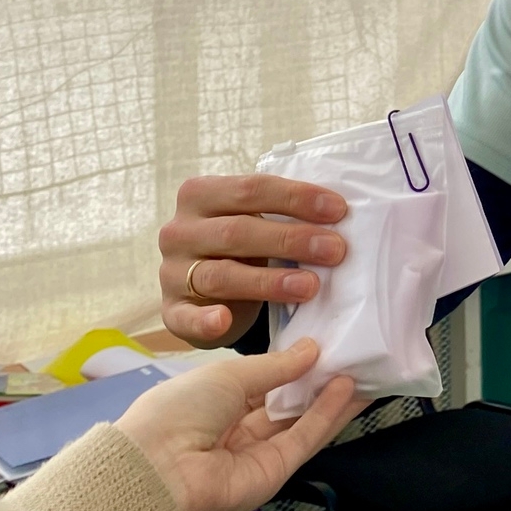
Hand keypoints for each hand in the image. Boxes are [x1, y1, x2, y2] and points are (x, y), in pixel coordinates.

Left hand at [114, 342, 359, 510]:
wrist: (157, 470)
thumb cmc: (178, 410)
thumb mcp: (226, 374)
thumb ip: (273, 366)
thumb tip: (311, 350)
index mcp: (213, 401)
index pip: (261, 381)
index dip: (291, 362)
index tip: (323, 339)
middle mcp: (235, 429)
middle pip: (284, 402)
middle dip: (316, 378)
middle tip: (351, 351)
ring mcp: (256, 453)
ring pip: (301, 420)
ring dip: (330, 395)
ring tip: (362, 366)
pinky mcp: (275, 473)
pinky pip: (304, 439)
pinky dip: (326, 414)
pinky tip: (348, 389)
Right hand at [157, 174, 349, 347]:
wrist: (205, 291)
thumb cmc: (240, 248)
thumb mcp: (252, 222)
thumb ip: (281, 215)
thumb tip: (339, 214)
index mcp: (200, 195)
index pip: (250, 189)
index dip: (295, 198)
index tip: (338, 210)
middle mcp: (179, 231)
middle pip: (237, 231)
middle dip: (291, 239)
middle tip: (336, 250)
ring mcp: (171, 273)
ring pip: (221, 275)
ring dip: (269, 282)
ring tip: (310, 286)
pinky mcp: (172, 311)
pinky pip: (186, 317)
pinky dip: (205, 320)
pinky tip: (224, 320)